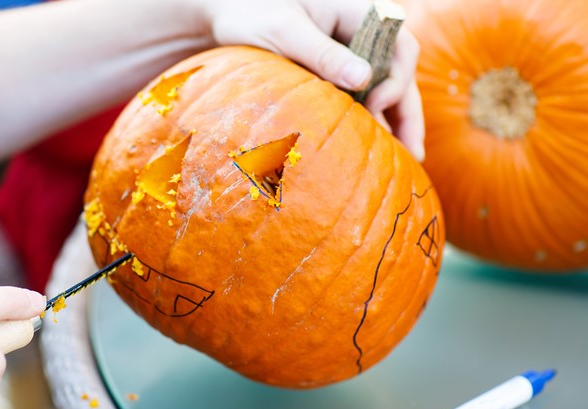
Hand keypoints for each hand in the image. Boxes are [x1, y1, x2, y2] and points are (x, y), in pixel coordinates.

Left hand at [200, 0, 424, 159]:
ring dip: (395, 122)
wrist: (228, 17)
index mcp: (359, 11)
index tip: (374, 103)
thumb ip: (323, 53)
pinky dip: (370, 120)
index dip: (398, 77)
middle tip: (414, 154)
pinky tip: (374, 149)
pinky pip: (364, 96)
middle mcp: (364, 32)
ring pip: (386, 88)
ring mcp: (353, 53)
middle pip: (400, 73)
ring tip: (404, 160)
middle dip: (408, 113)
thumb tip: (364, 79)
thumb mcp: (285, 31)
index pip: (401, 44)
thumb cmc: (252, 13)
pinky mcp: (338, 72)